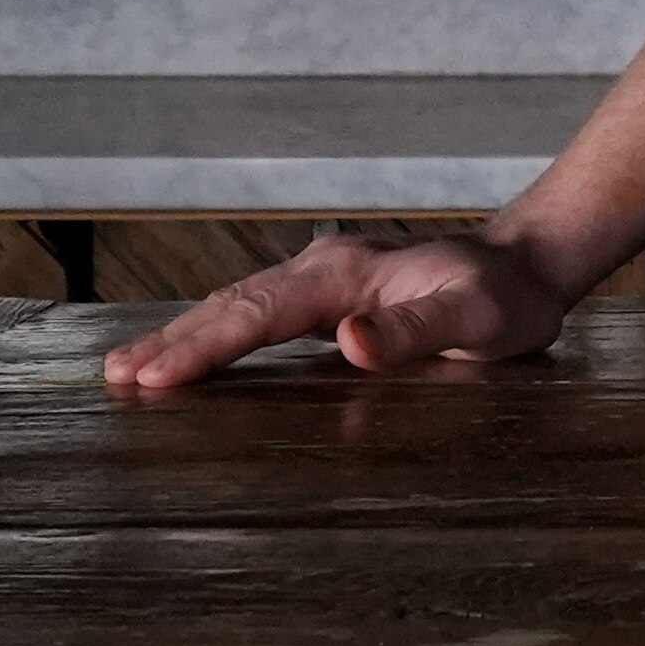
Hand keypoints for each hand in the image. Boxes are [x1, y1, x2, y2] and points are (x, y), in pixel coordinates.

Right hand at [101, 230, 574, 390]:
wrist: (531, 266)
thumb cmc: (508, 299)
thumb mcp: (479, 319)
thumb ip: (417, 331)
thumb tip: (349, 341)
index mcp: (346, 274)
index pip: (257, 315)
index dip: (201, 348)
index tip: (150, 378)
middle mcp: (326, 268)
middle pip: (233, 306)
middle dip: (173, 343)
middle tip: (114, 379)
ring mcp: (327, 279)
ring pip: (240, 307)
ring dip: (185, 337)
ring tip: (129, 370)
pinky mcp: (333, 295)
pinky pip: (260, 314)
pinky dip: (218, 333)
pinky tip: (193, 353)